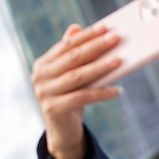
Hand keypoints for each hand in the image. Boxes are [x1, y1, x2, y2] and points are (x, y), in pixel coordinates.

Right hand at [31, 24, 121, 158]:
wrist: (62, 131)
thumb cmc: (70, 99)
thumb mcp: (71, 76)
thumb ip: (72, 55)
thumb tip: (76, 27)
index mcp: (43, 64)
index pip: (67, 45)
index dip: (87, 36)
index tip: (106, 28)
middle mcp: (39, 76)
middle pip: (73, 58)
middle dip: (96, 47)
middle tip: (115, 39)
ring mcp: (44, 93)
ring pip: (78, 76)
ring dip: (100, 67)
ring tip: (119, 61)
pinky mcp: (54, 109)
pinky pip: (83, 97)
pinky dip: (102, 93)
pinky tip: (118, 90)